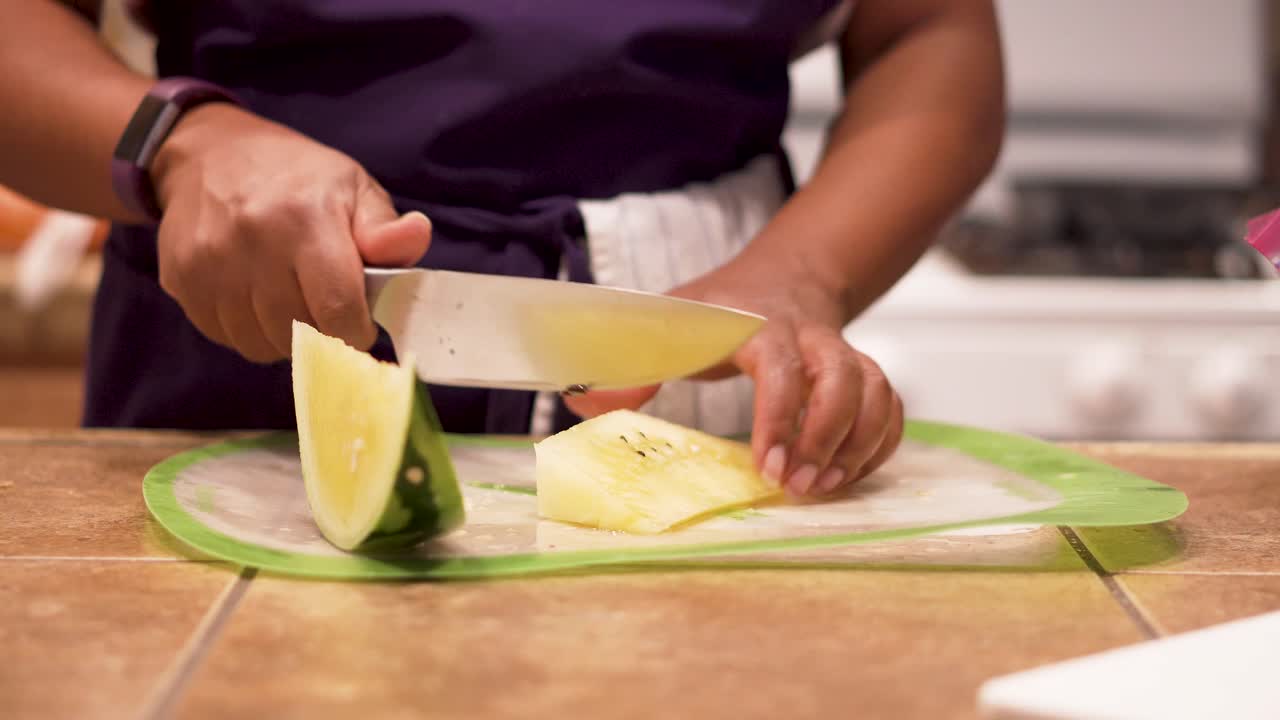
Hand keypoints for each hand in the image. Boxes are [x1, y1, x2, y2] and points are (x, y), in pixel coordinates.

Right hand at [149, 103, 430, 361]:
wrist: (207, 153)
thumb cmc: (296, 177)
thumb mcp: (352, 187)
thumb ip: (385, 228)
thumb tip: (415, 236)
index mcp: (304, 218)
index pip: (337, 309)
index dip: (355, 331)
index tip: (359, 324)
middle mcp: (252, 241)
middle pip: (298, 333)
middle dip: (321, 332)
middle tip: (324, 306)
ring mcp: (209, 264)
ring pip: (260, 344)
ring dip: (283, 337)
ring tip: (290, 300)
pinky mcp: (179, 279)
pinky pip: (225, 337)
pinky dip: (248, 330)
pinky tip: (255, 298)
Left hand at [564, 257, 903, 497]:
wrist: (780, 278)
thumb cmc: (716, 310)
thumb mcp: (667, 323)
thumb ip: (629, 362)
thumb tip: (581, 400)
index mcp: (757, 324)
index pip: (778, 366)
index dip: (778, 417)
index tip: (767, 468)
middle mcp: (809, 336)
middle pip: (843, 377)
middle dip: (827, 437)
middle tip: (799, 486)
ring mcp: (842, 353)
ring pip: (874, 392)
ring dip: (857, 446)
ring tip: (823, 488)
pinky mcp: (863, 373)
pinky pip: (890, 407)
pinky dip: (880, 443)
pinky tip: (850, 474)